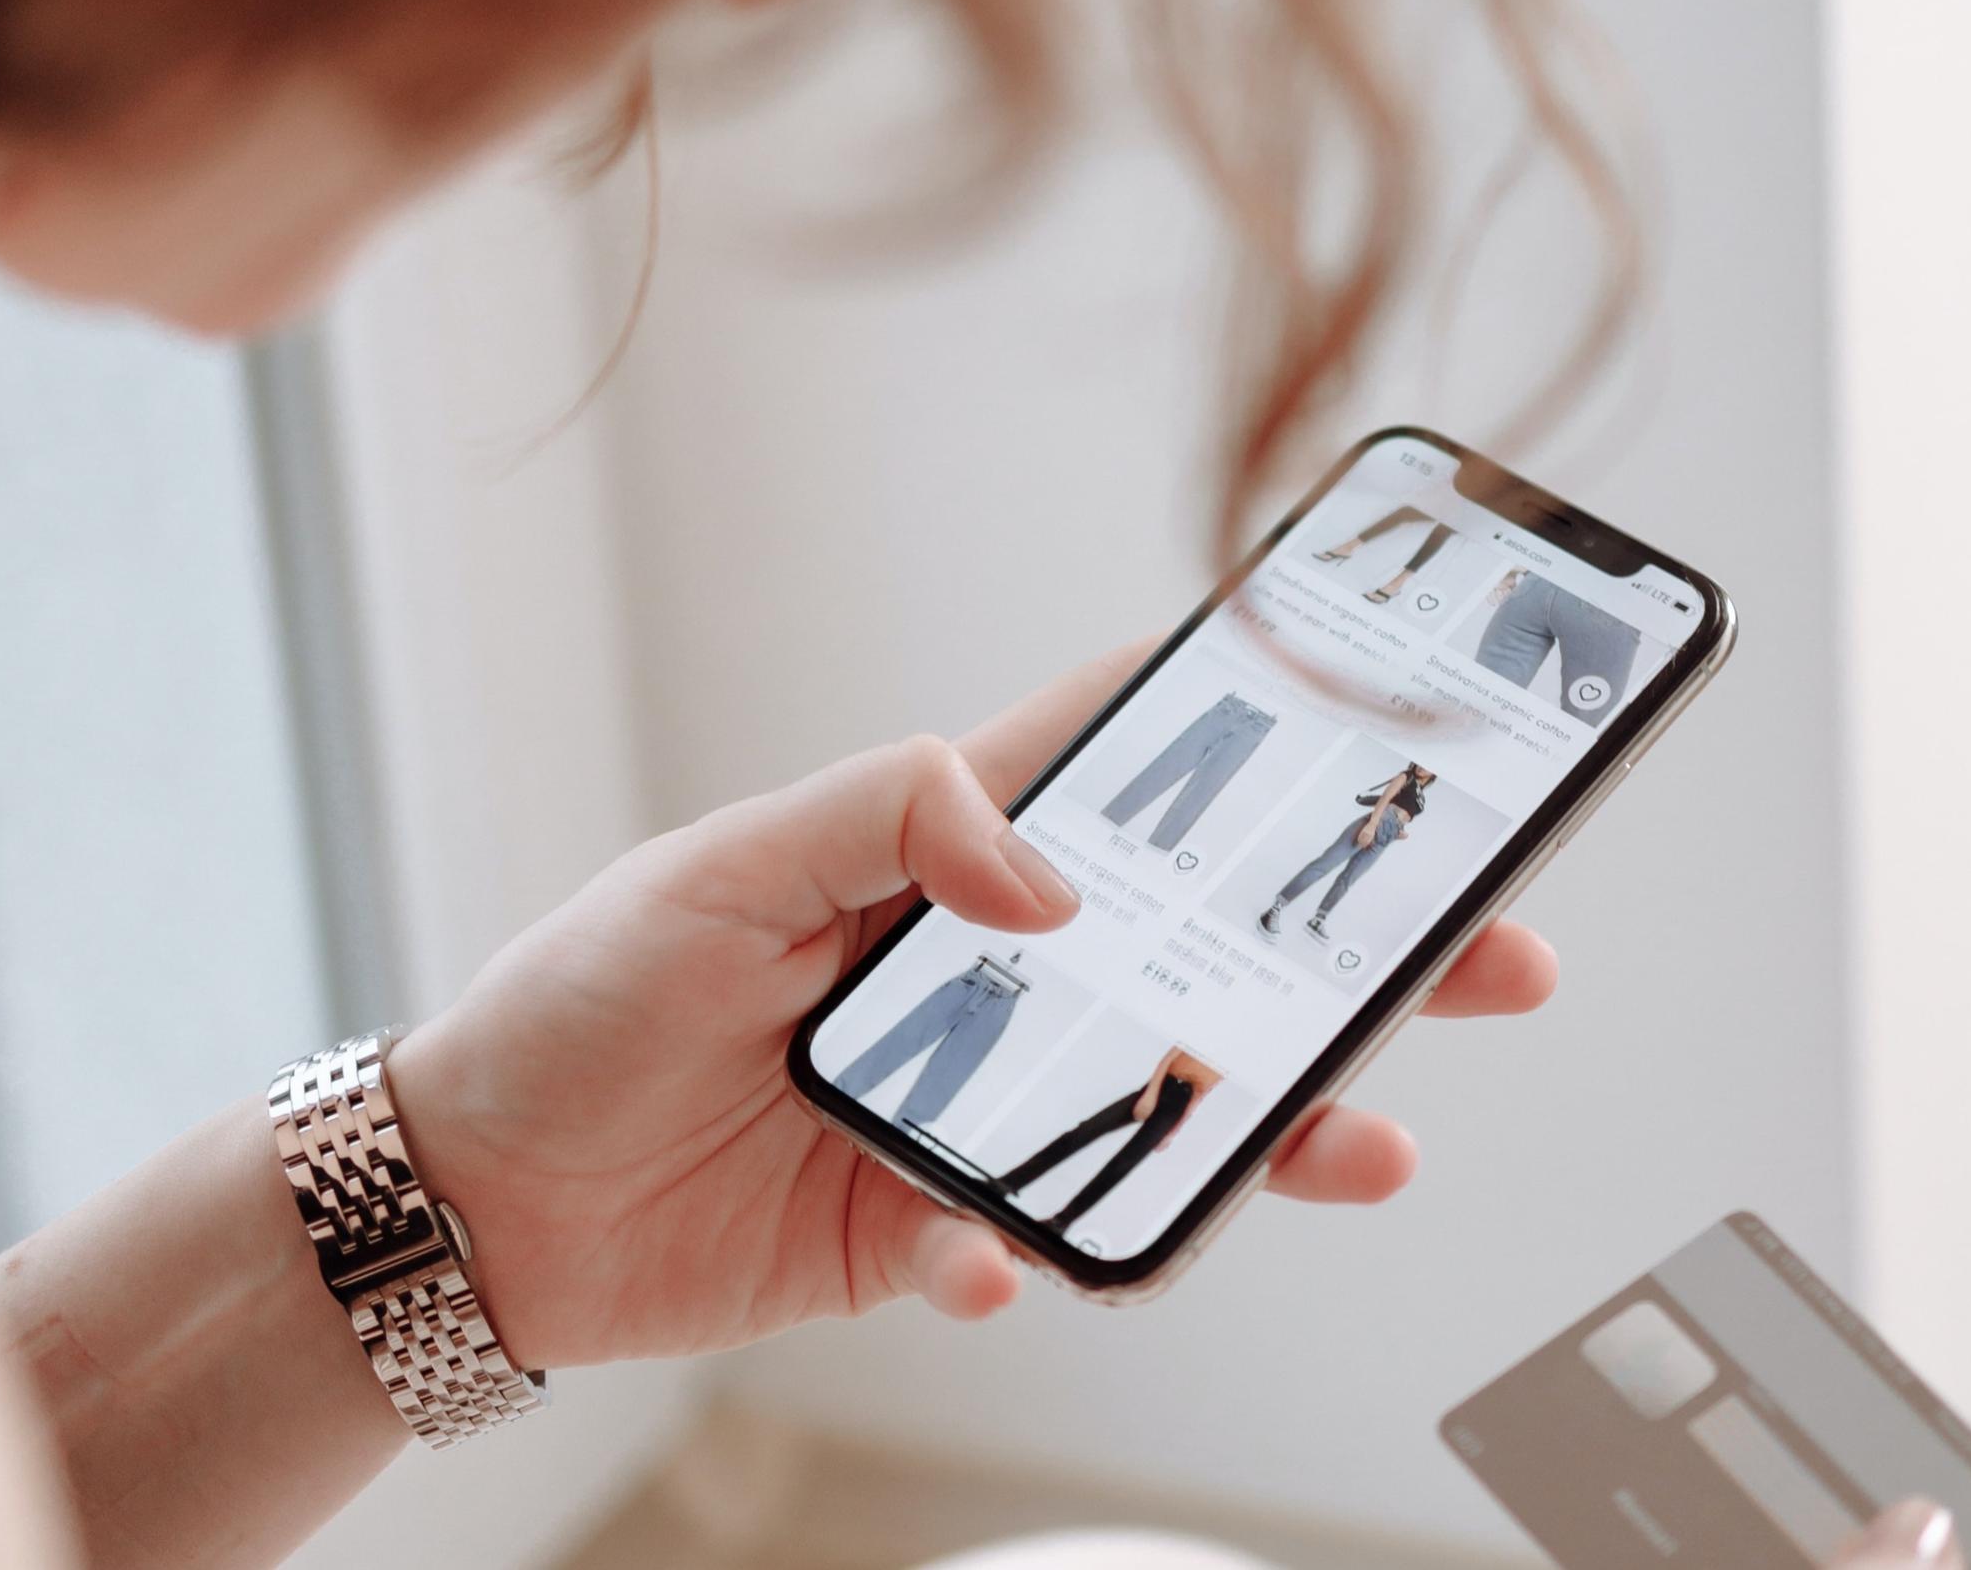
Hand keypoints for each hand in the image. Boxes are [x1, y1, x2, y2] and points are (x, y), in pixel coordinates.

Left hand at [384, 642, 1562, 1369]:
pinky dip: (1021, 1262)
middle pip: (1204, 949)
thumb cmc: (582, 999)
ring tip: (1362, 1143)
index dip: (1258, 731)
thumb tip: (1047, 880)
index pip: (1125, 767)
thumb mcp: (718, 871)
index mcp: (938, 854)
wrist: (479, 1203)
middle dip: (1353, 952)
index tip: (1395, 705)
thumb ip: (888, 823)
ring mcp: (971, 1104)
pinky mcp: (928, 1225)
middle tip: (1491, 952)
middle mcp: (982, 974)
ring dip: (1269, 1129)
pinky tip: (991, 1264)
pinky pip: (1025, 1247)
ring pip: (1162, 1110)